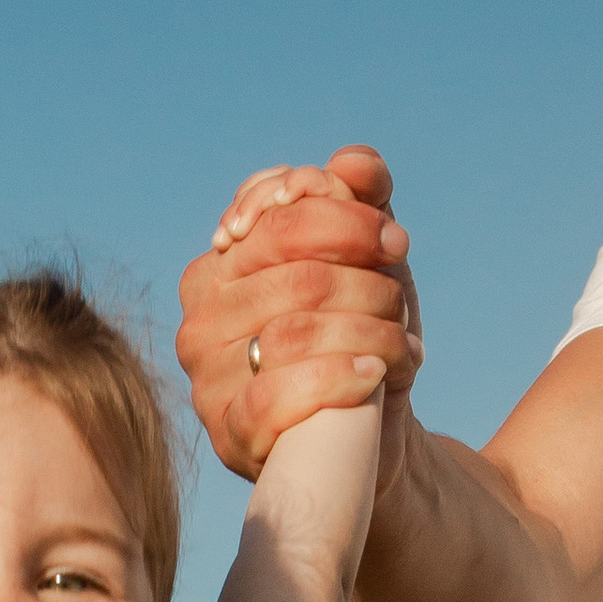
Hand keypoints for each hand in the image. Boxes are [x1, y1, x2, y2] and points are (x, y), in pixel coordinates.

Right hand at [176, 146, 419, 490]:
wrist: (366, 436)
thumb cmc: (358, 338)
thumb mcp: (368, 260)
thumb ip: (363, 200)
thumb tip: (351, 165)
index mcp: (220, 266)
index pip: (280, 216)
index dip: (347, 220)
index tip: (393, 242)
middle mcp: (201, 319)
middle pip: (297, 275)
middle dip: (367, 282)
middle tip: (401, 302)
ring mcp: (207, 380)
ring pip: (295, 332)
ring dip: (368, 333)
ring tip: (401, 346)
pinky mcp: (228, 435)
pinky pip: (279, 396)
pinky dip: (339, 379)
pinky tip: (374, 375)